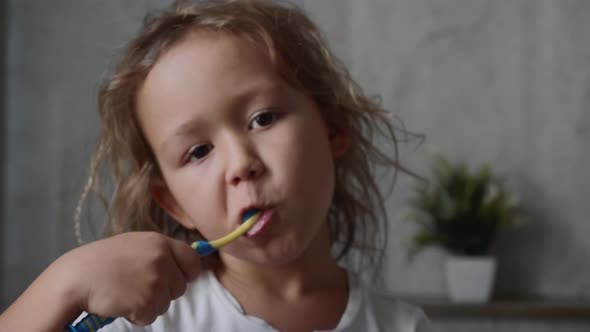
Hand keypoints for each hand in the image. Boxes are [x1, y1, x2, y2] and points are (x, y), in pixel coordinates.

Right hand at [59, 232, 200, 325]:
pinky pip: (151, 316)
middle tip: (137, 286)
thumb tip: (187, 265)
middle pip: (180, 287)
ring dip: (148, 304)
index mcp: (159, 242)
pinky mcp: (146, 301)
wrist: (76, 277)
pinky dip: (137, 315)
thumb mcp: (135, 245)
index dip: (187, 273)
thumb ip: (160, 253)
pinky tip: (121, 302)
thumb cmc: (102, 262)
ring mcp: (155, 280)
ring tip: (126, 292)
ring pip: (166, 304)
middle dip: (163, 292)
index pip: (192, 260)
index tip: (177, 278)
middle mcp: (161, 259)